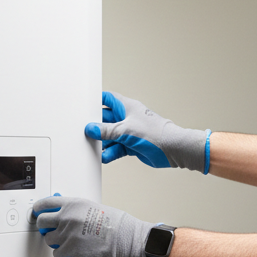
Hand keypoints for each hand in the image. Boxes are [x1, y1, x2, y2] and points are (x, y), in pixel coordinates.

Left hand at [33, 194, 161, 256]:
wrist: (128, 241)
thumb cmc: (119, 226)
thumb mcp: (96, 208)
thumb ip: (78, 211)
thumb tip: (67, 214)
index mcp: (73, 204)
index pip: (46, 203)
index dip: (39, 209)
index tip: (37, 212)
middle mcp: (66, 217)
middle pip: (42, 222)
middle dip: (45, 228)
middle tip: (50, 231)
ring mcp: (66, 235)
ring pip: (49, 240)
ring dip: (56, 243)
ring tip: (68, 245)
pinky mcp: (68, 251)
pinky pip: (57, 256)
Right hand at [84, 91, 210, 172]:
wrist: (173, 149)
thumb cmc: (155, 133)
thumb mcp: (125, 130)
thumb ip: (106, 130)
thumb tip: (90, 129)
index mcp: (126, 107)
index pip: (107, 99)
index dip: (96, 101)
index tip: (83, 107)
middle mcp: (127, 118)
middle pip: (105, 119)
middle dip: (96, 126)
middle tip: (84, 132)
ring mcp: (129, 132)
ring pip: (110, 136)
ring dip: (102, 142)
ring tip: (94, 148)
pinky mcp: (131, 145)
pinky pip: (116, 148)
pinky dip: (110, 153)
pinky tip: (104, 157)